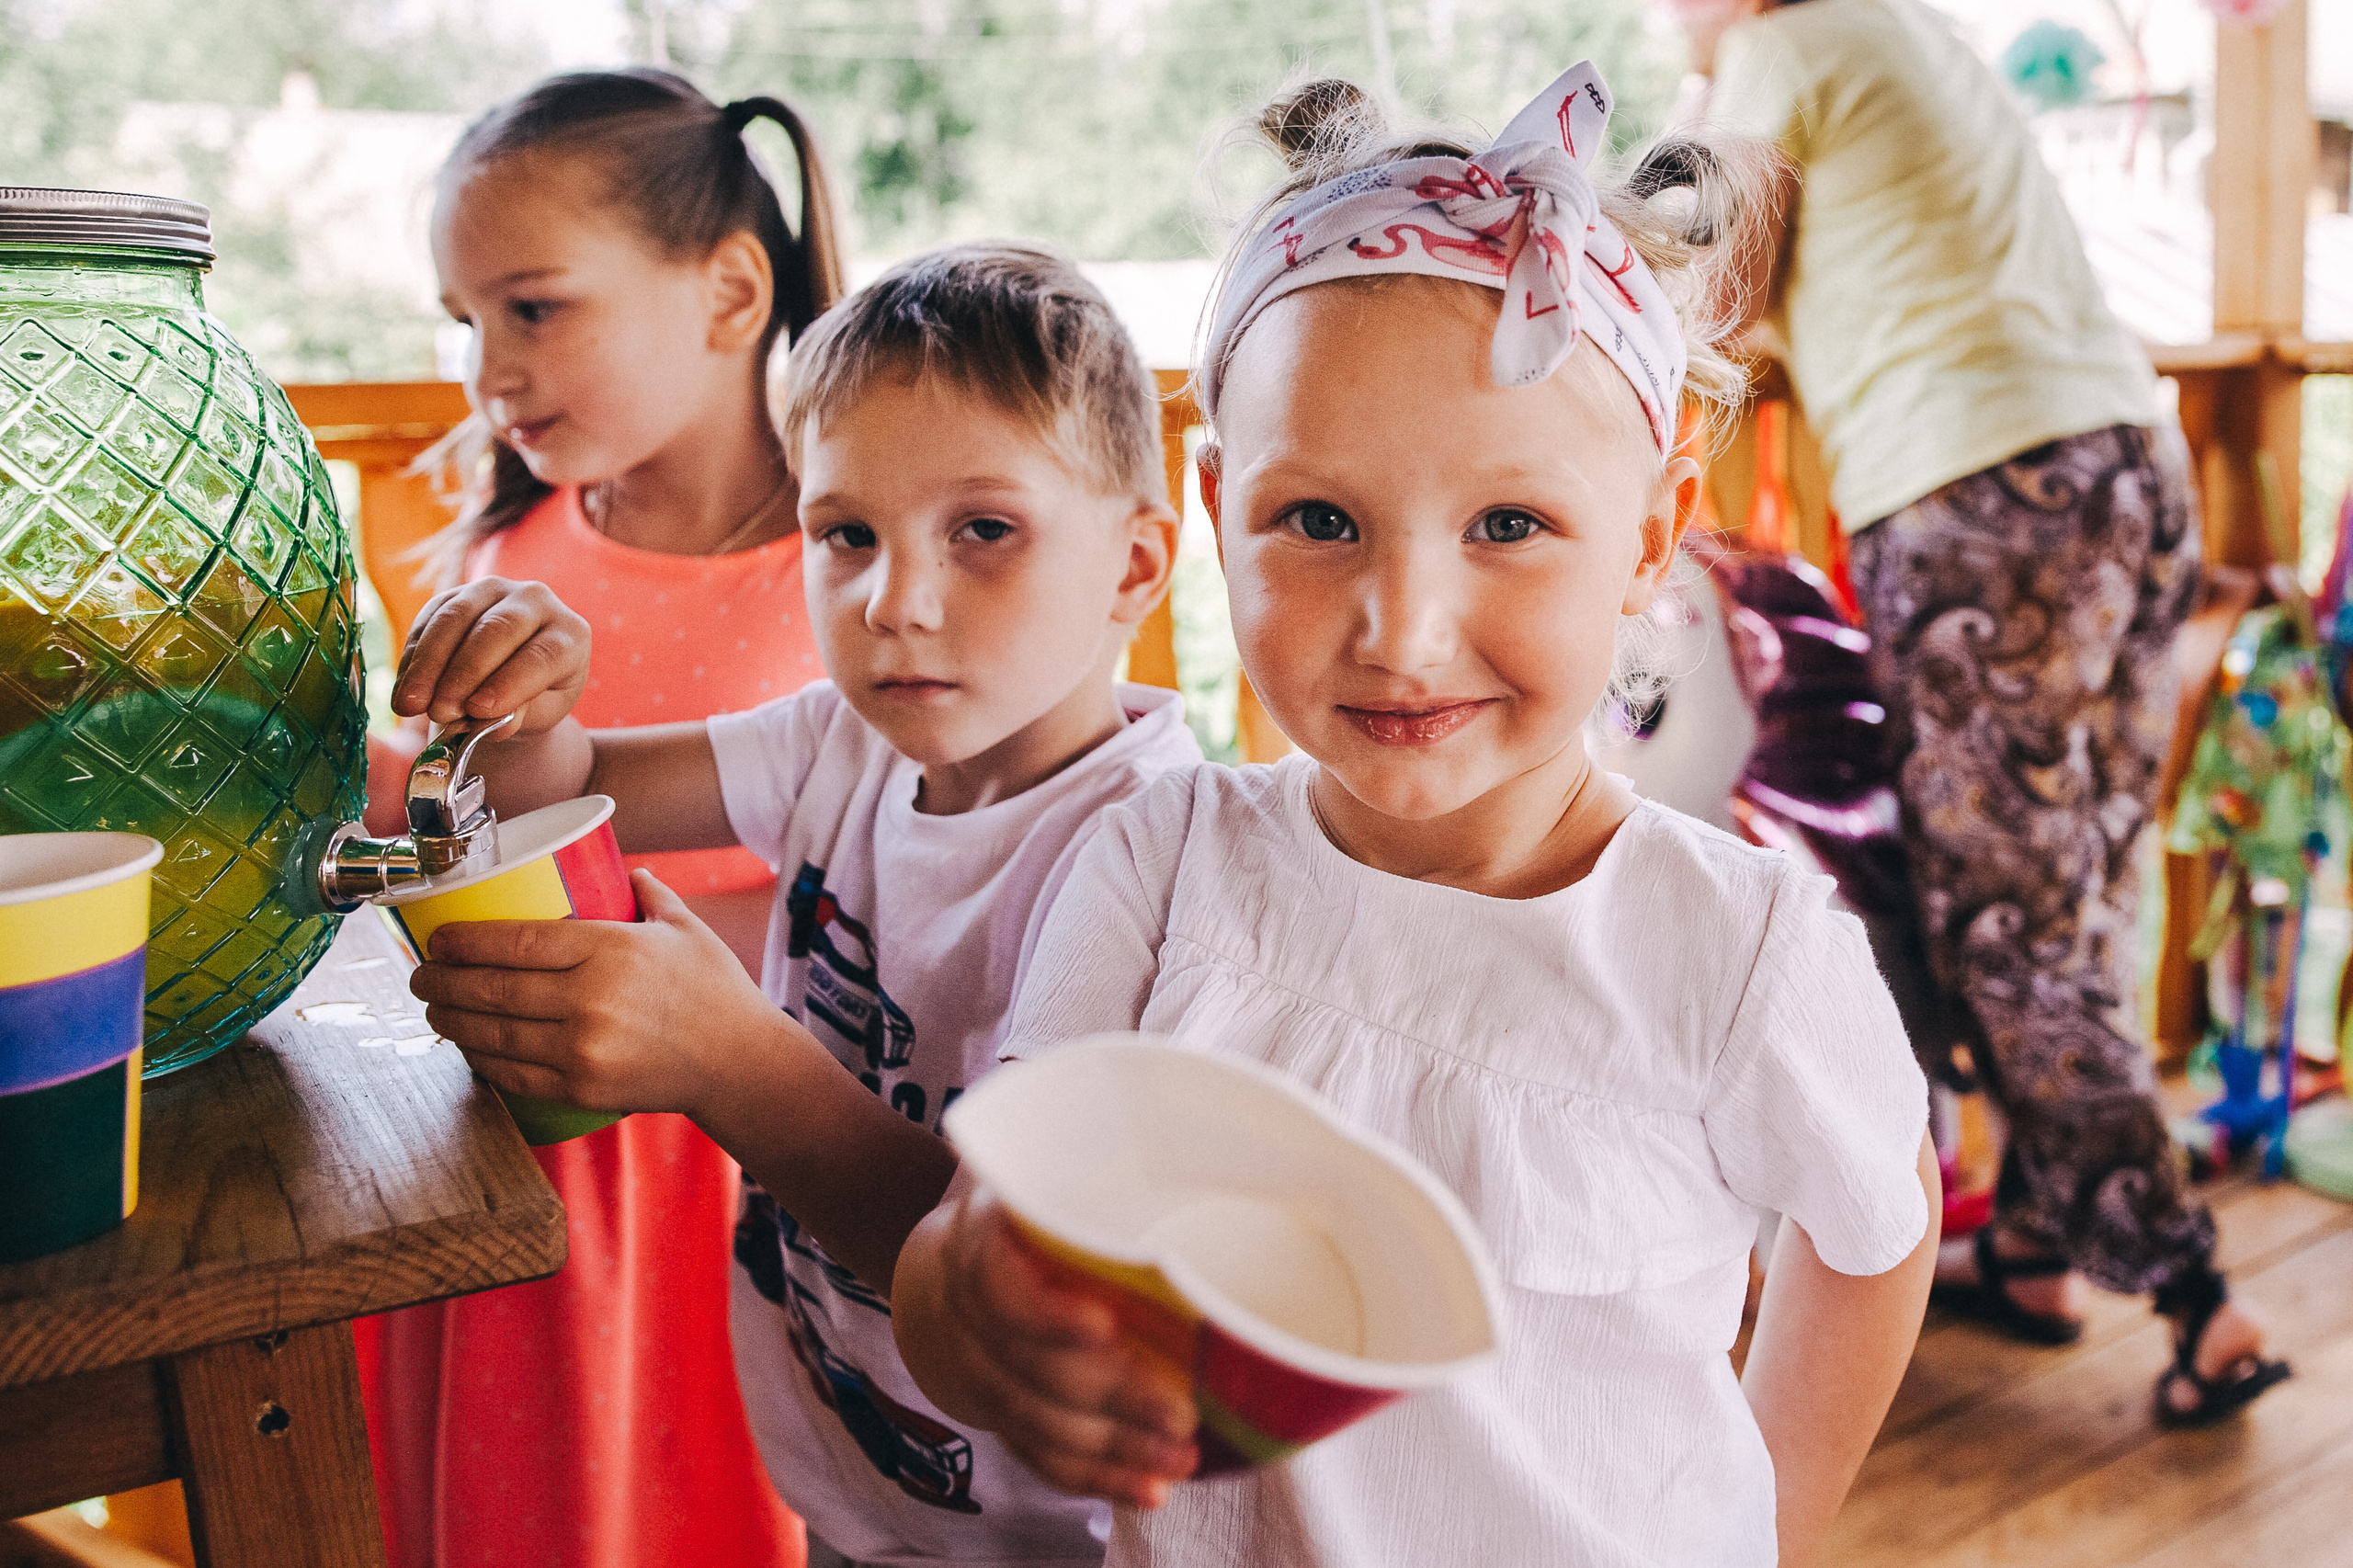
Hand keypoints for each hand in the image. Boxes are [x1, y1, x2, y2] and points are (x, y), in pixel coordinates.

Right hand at [393, 577, 589, 735]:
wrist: (514, 674)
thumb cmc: (535, 697)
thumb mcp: (539, 713)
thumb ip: (520, 715)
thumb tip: (491, 723)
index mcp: (570, 633)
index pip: (542, 655)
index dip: (509, 683)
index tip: (478, 710)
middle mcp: (537, 601)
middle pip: (497, 629)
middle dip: (464, 674)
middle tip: (441, 712)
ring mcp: (495, 590)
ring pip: (456, 618)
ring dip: (429, 665)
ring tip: (411, 705)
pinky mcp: (457, 592)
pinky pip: (429, 618)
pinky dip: (414, 656)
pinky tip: (404, 689)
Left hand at [410, 869, 787, 1115]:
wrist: (740, 1062)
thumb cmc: (714, 990)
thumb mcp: (685, 926)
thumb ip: (650, 892)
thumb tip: (624, 867)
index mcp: (611, 949)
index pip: (515, 941)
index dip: (464, 941)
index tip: (438, 940)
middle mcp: (591, 999)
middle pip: (491, 988)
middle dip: (441, 982)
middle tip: (420, 975)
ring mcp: (583, 1048)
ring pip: (492, 1033)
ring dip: (449, 1021)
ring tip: (432, 1009)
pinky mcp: (582, 1087)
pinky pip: (513, 1073)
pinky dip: (481, 1059)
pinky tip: (467, 1046)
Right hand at [896, 1190, 1198, 1507]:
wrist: (962, 1264)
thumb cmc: (1038, 1211)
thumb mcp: (1054, 1176)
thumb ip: (1106, 1179)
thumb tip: (1194, 1158)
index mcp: (981, 1240)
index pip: (998, 1285)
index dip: (1047, 1314)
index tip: (1105, 1327)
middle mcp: (967, 1311)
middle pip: (1033, 1366)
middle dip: (1113, 1395)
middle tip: (1183, 1413)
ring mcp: (978, 1369)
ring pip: (1039, 1421)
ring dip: (1115, 1448)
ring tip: (1181, 1457)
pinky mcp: (1001, 1415)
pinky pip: (1042, 1456)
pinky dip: (1098, 1478)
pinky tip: (1149, 1489)